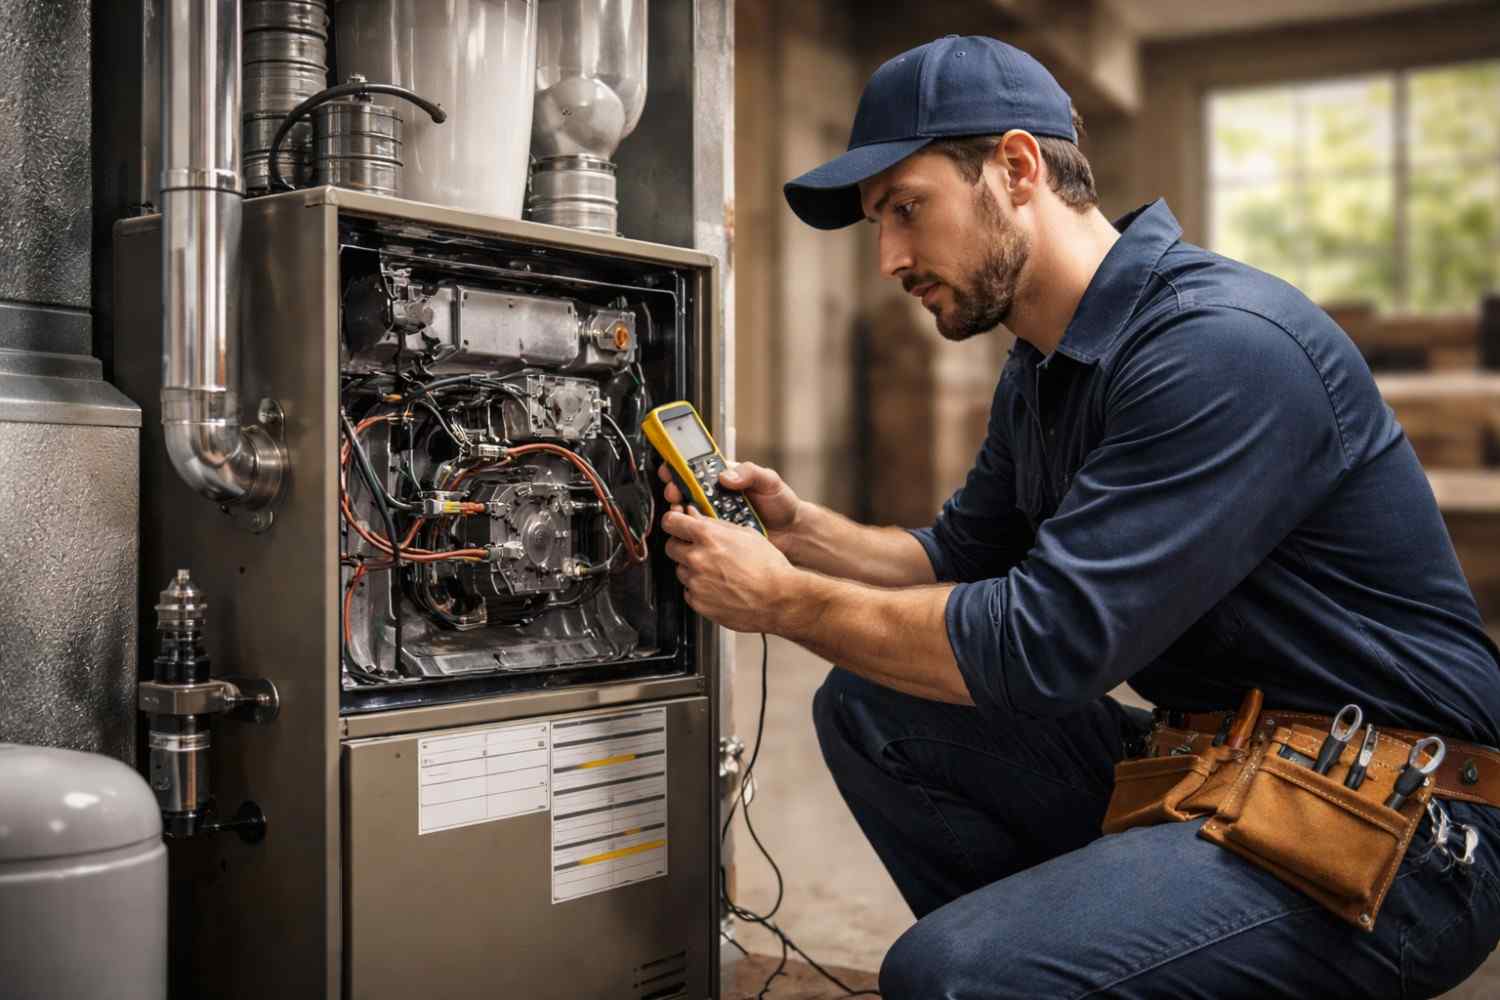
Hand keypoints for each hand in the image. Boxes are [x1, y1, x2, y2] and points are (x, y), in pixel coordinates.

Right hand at [657, 460, 802, 548]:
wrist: (792, 532)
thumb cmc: (782, 503)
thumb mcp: (769, 480)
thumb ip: (750, 472)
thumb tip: (727, 476)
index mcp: (726, 479)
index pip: (697, 470)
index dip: (680, 468)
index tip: (670, 469)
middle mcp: (717, 498)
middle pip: (687, 492)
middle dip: (675, 491)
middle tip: (674, 493)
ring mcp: (717, 518)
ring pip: (690, 514)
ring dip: (681, 512)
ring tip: (682, 511)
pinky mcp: (719, 536)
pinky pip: (702, 534)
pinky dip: (695, 532)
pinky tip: (695, 530)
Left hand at [661, 506, 798, 632]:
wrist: (779, 599)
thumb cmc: (768, 567)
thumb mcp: (746, 533)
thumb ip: (716, 524)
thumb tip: (696, 516)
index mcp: (708, 536)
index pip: (671, 521)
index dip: (673, 521)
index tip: (676, 523)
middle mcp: (697, 558)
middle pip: (671, 546)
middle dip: (682, 545)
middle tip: (698, 549)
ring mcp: (696, 582)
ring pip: (681, 570)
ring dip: (692, 568)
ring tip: (717, 571)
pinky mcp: (698, 602)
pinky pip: (689, 591)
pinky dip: (699, 588)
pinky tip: (719, 586)